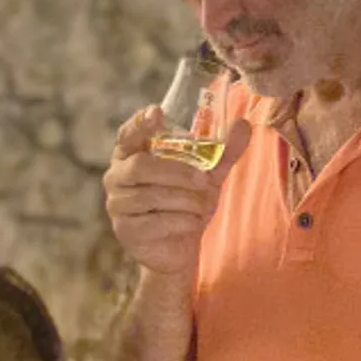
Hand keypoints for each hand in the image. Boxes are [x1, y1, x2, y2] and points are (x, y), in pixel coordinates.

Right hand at [103, 105, 250, 275]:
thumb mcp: (207, 174)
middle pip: (141, 165)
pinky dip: (182, 221)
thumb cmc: (186, 203)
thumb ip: (222, 150)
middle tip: (205, 180)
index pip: (128, 133)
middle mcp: (117, 175)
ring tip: (202, 206)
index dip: (140, 123)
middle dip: (178, 172)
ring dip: (186, 200)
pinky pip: (156, 221)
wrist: (179, 248)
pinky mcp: (125, 230)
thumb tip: (244, 123)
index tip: (157, 112)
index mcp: (131, 154)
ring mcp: (117, 203)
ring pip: (151, 195)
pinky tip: (192, 222)